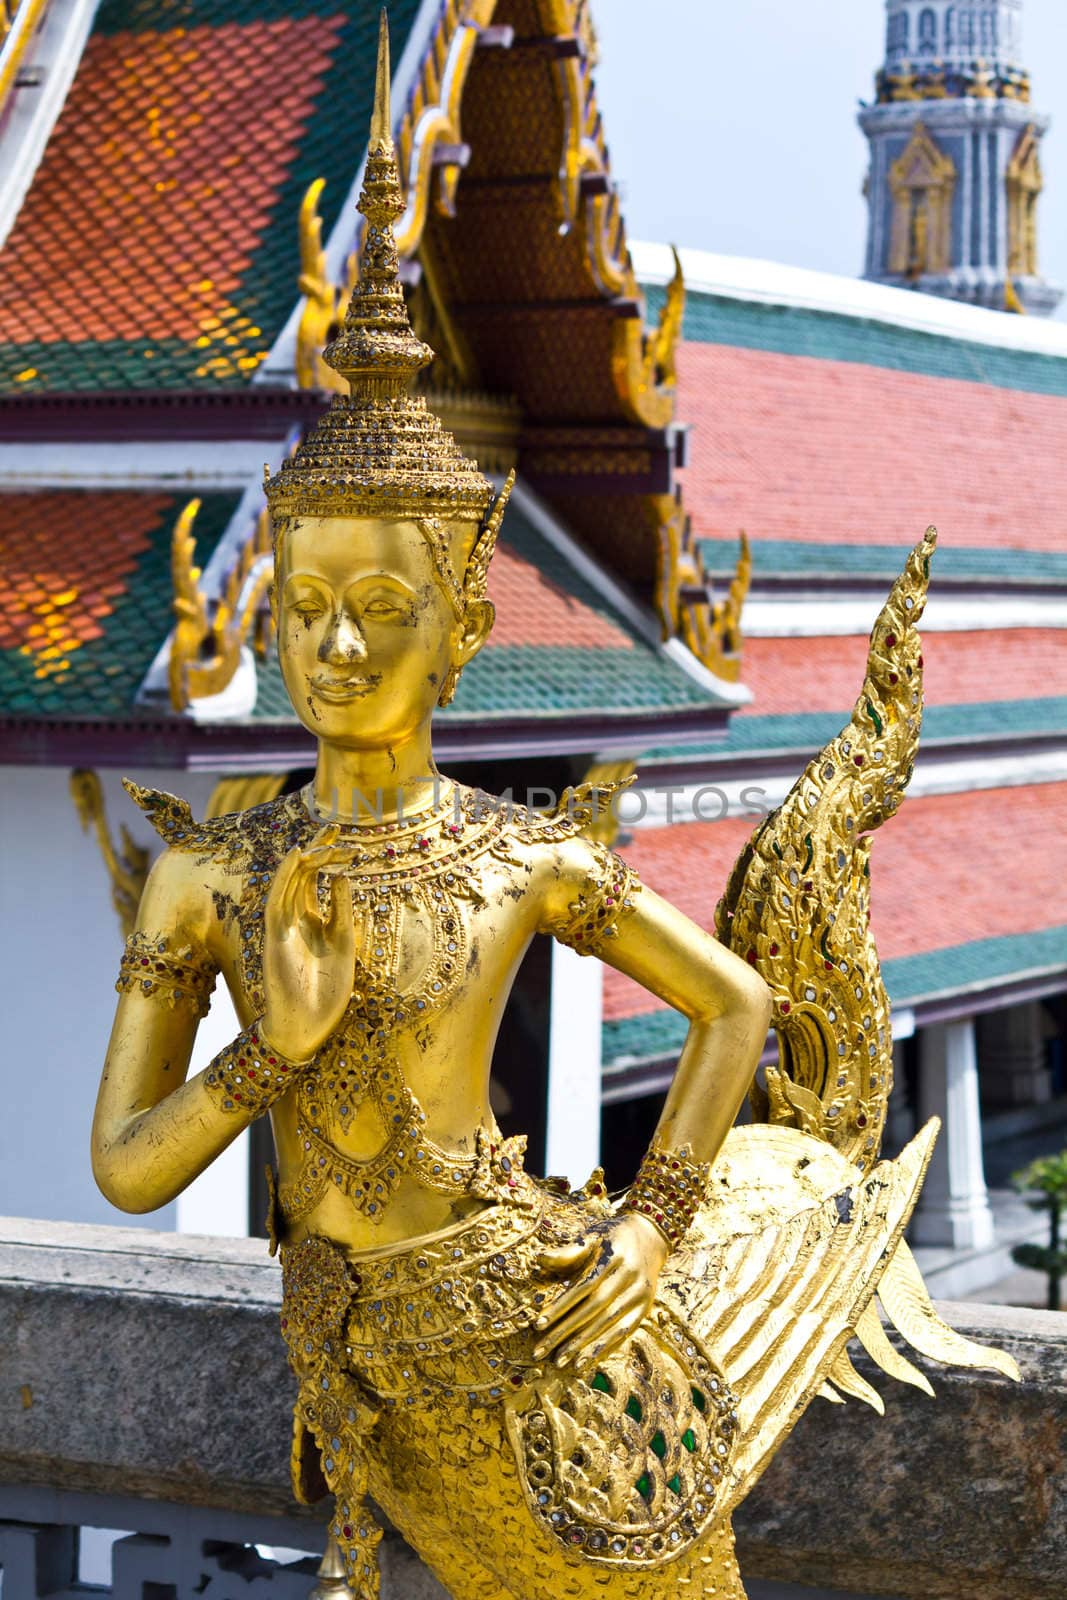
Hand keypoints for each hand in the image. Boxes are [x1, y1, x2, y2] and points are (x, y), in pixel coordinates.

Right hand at [261, 827, 355, 1061]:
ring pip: (291, 882)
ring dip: (308, 858)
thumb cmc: (325, 992)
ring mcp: (284, 926)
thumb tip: (343, 876)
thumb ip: (341, 910)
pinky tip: (296, 856)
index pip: (317, 880)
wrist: (306, 1026)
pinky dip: (285, 877)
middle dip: (318, 851)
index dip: (329, 858)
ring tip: (324, 837)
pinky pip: (277, 900)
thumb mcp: (343, 943)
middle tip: (335, 828)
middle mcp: (296, 919)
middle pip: (303, 875)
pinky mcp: (274, 937)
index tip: (347, 840)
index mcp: (313, 921)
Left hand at [532, 1211, 669, 1369]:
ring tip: (560, 1363)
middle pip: (594, 1310)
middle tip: (540, 1351)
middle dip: (566, 1332)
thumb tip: (540, 1258)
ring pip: (609, 1325)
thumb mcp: (592, 1236)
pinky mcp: (645, 1308)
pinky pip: (624, 1332)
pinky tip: (586, 1361)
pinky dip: (604, 1348)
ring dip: (583, 1346)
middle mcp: (630, 1277)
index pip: (583, 1287)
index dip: (560, 1306)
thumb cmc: (612, 1236)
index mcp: (614, 1256)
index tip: (537, 1324)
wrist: (651, 1236)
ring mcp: (640, 1294)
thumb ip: (569, 1251)